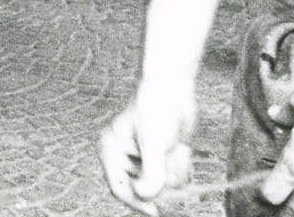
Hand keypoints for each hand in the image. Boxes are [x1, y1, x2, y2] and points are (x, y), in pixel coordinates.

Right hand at [98, 87, 196, 214]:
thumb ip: (151, 172)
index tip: (157, 212)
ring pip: (163, 186)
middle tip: (171, 157)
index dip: (138, 203)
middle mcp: (125, 158)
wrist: (174, 89)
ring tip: (176, 148)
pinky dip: (181, 168)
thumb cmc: (157, 108)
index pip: (120, 188)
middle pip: (145, 191)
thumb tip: (146, 197)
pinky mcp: (160, 159)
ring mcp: (144, 159)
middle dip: (163, 178)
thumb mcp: (154, 142)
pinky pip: (173, 179)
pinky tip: (181, 149)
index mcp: (111, 151)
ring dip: (175, 171)